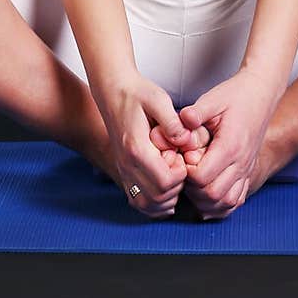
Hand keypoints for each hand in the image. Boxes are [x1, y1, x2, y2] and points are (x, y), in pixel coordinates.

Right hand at [93, 70, 208, 219]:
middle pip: (158, 197)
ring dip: (167, 198)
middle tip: (179, 164)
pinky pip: (138, 202)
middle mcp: (127, 165)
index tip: (182, 156)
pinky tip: (165, 189)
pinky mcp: (123, 172)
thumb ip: (173, 121)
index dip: (181, 174)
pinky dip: (154, 203)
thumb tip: (185, 141)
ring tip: (174, 175)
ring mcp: (123, 171)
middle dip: (177, 186)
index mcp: (137, 148)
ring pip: (147, 205)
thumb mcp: (158, 99)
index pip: (165, 182)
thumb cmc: (137, 93)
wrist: (113, 91)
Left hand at [160, 67, 280, 219]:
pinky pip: (236, 201)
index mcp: (230, 146)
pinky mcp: (249, 173)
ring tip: (194, 181)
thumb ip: (195, 112)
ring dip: (205, 199)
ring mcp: (247, 170)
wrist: (261, 94)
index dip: (186, 171)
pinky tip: (208, 192)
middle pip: (212, 195)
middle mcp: (241, 163)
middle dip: (192, 188)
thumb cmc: (236, 95)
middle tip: (185, 169)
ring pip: (226, 203)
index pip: (202, 177)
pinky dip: (220, 203)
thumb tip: (179, 121)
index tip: (182, 156)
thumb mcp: (213, 98)